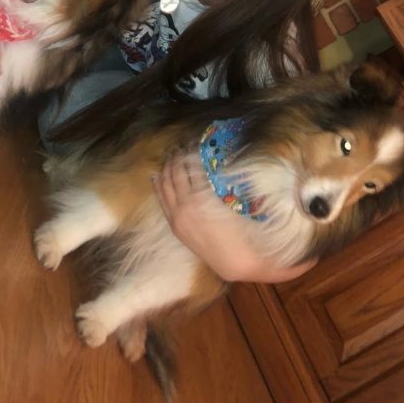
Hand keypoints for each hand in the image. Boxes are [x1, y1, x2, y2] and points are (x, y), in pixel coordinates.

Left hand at [153, 150, 317, 283]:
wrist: (237, 262)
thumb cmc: (246, 230)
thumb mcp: (243, 202)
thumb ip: (237, 183)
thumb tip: (234, 161)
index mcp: (203, 198)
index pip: (192, 166)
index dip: (193, 151)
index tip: (196, 140)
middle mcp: (187, 206)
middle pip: (177, 172)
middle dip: (178, 156)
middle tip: (182, 144)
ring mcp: (178, 217)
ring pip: (166, 184)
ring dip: (168, 167)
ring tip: (172, 154)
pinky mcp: (175, 226)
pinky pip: (162, 200)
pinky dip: (159, 184)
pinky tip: (157, 175)